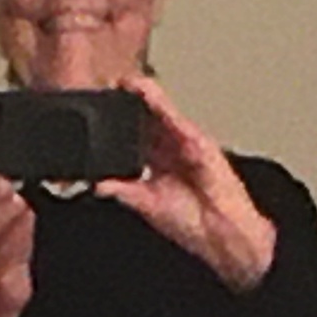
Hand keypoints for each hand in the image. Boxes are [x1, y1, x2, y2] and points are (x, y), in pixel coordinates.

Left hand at [98, 74, 277, 289]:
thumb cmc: (191, 221)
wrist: (220, 235)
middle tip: (112, 83)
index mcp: (159, 160)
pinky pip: (181, 124)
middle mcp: (173, 149)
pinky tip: (155, 101)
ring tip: (129, 81)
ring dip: (149, 96)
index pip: (137, 133)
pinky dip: (168, 111)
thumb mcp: (146, 204)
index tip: (101, 104)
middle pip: (150, 118)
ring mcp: (189, 144)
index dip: (121, 119)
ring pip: (166, 114)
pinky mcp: (203, 147)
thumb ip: (123, 191)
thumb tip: (96, 185)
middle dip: (132, 100)